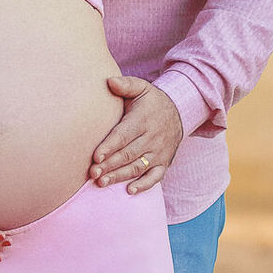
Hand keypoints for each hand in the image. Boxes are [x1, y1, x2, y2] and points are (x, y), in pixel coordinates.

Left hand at [90, 78, 182, 192]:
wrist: (179, 112)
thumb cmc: (151, 101)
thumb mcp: (141, 88)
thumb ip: (126, 84)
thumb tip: (109, 81)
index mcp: (143, 120)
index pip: (124, 135)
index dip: (110, 147)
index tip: (96, 157)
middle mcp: (152, 138)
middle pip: (129, 154)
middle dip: (110, 165)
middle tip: (93, 173)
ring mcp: (159, 152)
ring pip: (138, 167)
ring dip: (120, 176)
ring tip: (102, 182)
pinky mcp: (164, 163)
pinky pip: (155, 177)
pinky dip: (144, 185)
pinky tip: (130, 191)